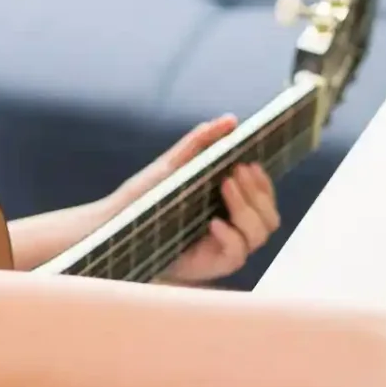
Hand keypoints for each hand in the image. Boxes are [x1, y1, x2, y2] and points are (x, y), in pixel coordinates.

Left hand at [105, 116, 282, 284]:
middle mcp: (234, 229)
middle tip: (236, 171)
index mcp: (231, 206)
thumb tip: (230, 120)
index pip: (265, 198)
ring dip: (247, 209)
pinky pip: (236, 255)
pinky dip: (231, 237)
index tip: (249, 162)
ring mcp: (224, 249)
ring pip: (258, 235)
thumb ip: (200, 143)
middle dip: (258, 193)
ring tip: (225, 186)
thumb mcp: (173, 166)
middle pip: (269, 218)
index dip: (264, 182)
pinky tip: (215, 223)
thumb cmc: (146, 199)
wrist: (116, 228)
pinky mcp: (211, 266)